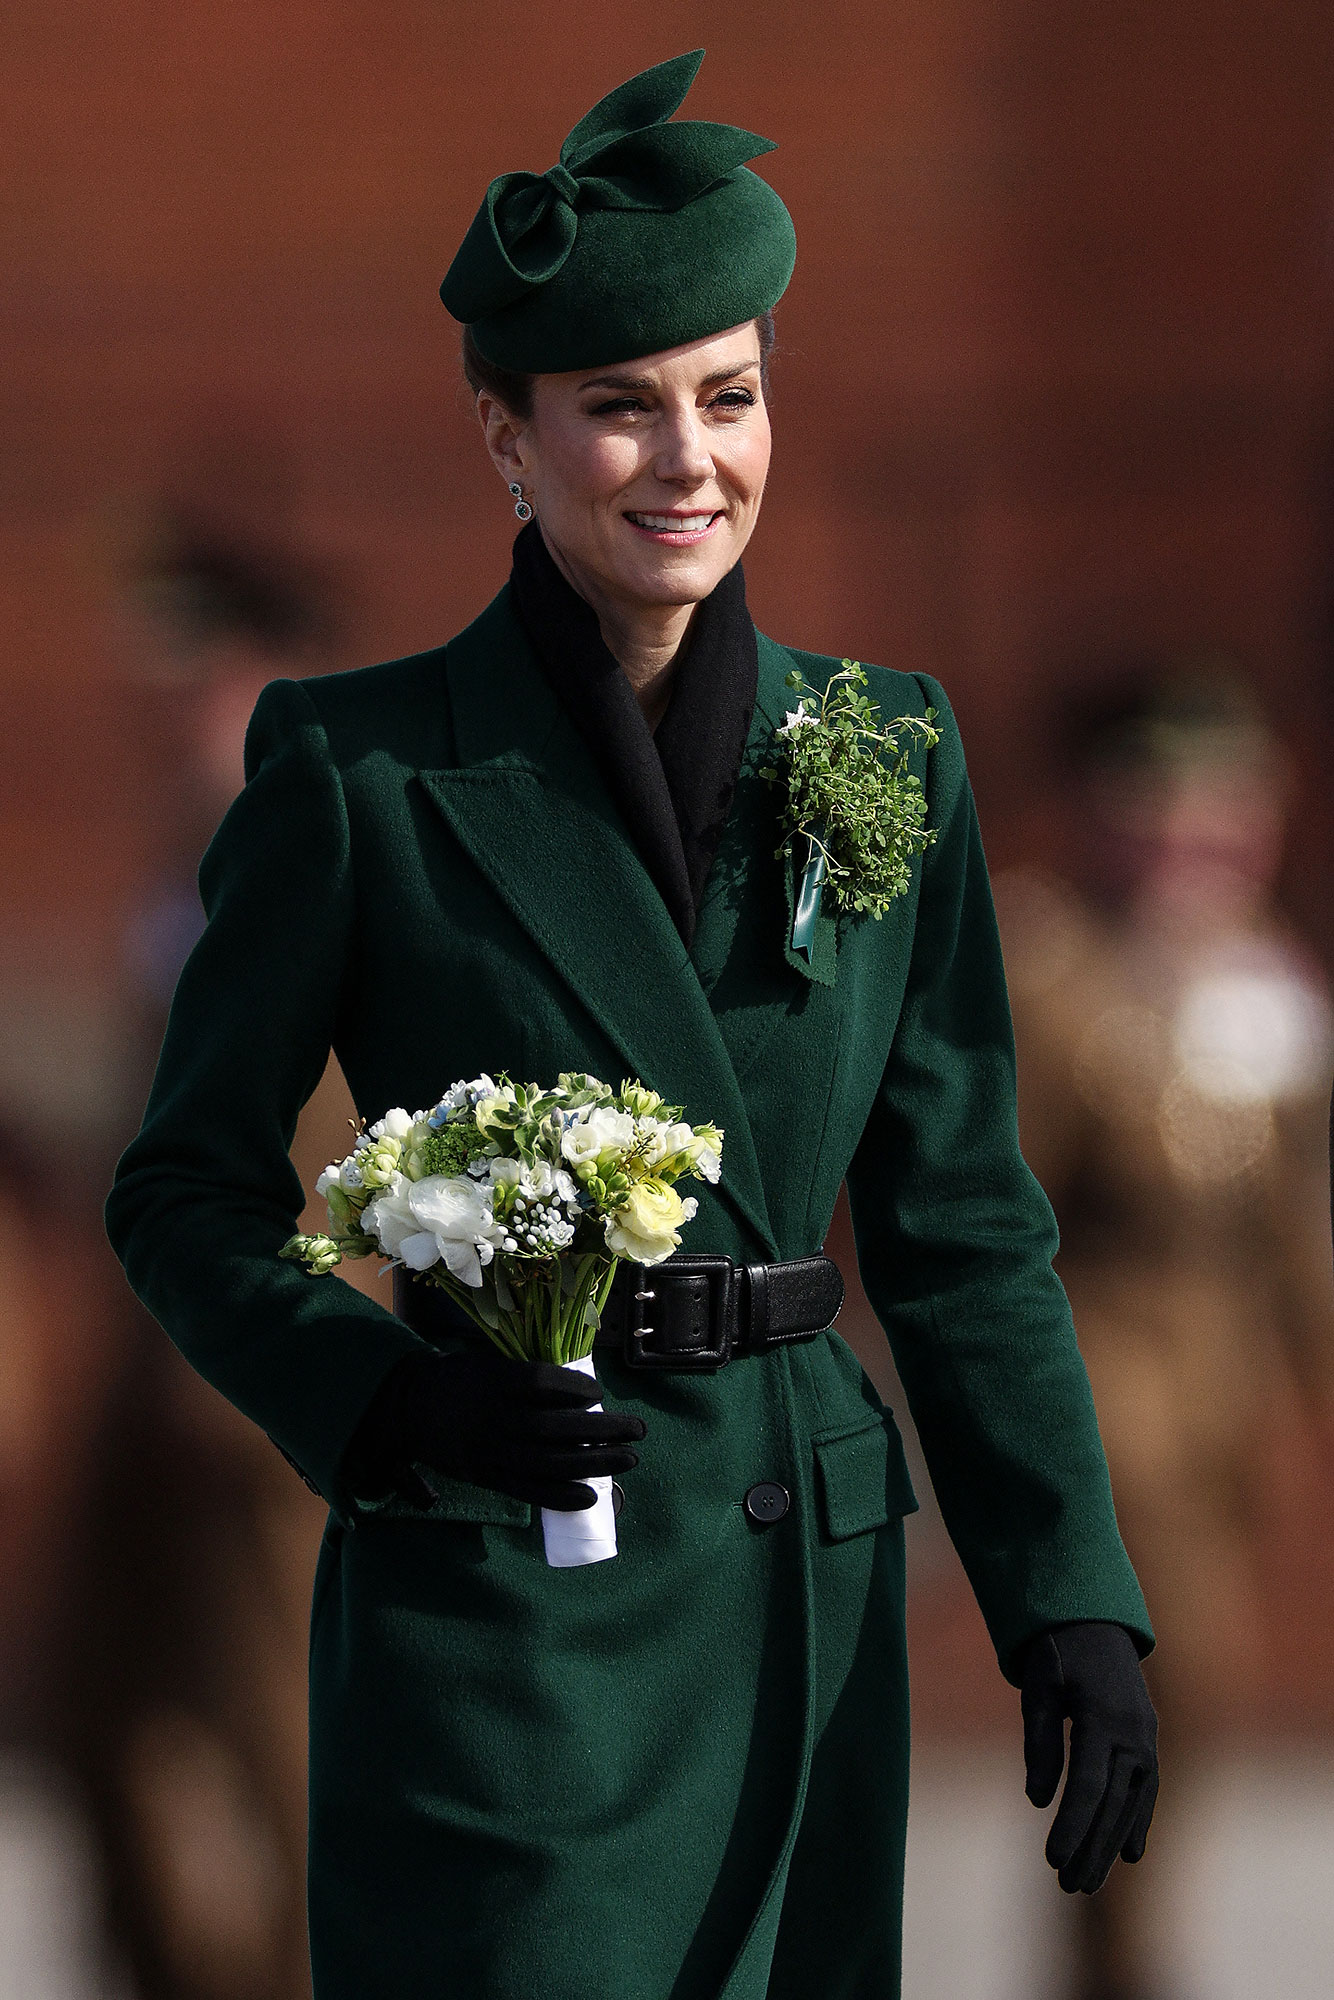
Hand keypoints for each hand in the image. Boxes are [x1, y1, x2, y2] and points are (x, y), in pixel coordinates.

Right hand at [341, 1343, 647, 1512]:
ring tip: (629, 1459)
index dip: (574, 1389)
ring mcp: (490, 1452)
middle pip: (555, 1427)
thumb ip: (528, 1377)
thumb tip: (583, 1393)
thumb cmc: (459, 1379)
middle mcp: (492, 1418)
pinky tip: (591, 1496)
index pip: (540, 1383)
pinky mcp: (487, 1476)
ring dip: (594, 1463)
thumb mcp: (488, 1363)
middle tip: (639, 1430)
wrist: (408, 1409)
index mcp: (492, 1382)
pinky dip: (560, 1496)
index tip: (599, 1392)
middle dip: (602, 1430)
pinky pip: (527, 1491)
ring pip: (549, 1462)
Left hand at [1020, 1621, 1158, 1893]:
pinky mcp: (1149, 1741)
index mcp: (1103, 1716)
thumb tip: (1037, 1800)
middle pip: (1113, 1803)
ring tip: (1088, 1883)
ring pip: (1132, 1803)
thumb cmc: (1057, 1654)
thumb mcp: (1039, 1689)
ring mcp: (1147, 1738)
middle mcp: (1134, 1732)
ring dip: (1111, 1845)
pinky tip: (1129, 1855)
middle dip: (1091, 1847)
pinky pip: (1147, 1789)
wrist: (1095, 1620)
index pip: (1088, 1784)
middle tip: (1069, 1886)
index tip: (1052, 1859)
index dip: (1072, 1824)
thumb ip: (1040, 1742)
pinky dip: (1138, 1821)